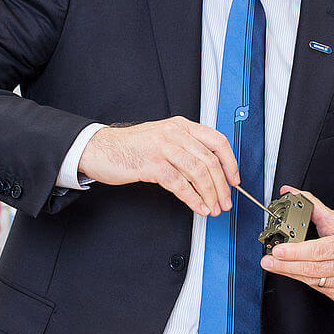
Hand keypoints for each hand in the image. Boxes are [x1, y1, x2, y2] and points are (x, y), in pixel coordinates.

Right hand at [78, 117, 237, 215]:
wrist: (98, 149)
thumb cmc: (131, 147)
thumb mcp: (164, 139)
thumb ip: (186, 149)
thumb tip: (211, 172)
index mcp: (182, 126)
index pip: (218, 141)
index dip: (231, 162)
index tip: (235, 180)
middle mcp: (175, 133)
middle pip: (210, 160)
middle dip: (222, 185)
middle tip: (226, 201)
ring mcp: (163, 147)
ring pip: (198, 173)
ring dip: (210, 194)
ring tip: (213, 207)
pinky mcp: (152, 164)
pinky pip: (180, 184)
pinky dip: (193, 199)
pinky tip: (198, 207)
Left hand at [260, 186, 333, 301]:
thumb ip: (312, 206)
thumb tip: (290, 192)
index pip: (319, 250)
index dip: (295, 252)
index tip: (278, 251)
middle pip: (312, 268)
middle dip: (286, 265)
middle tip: (268, 261)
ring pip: (313, 280)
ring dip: (292, 273)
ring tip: (276, 265)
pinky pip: (318, 288)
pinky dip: (304, 280)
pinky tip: (297, 272)